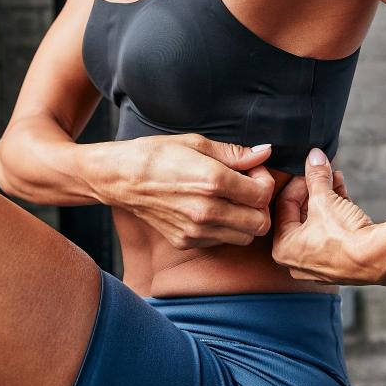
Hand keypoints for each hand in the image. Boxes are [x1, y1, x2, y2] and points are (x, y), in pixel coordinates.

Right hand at [98, 133, 275, 249]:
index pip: (262, 195)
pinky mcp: (185, 241)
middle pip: (260, 223)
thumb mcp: (196, 144)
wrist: (120, 178)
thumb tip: (264, 152)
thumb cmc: (157, 154)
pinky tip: (211, 210)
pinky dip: (224, 229)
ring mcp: (196, 231)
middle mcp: (207, 211)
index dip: (264, 182)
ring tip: (230, 201)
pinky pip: (221, 241)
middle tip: (246, 190)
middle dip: (260, 206)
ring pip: (245, 237)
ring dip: (245, 220)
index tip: (252, 172)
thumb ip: (235, 153)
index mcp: (213, 182)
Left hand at [272, 147, 385, 284]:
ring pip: (318, 221)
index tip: (309, 170)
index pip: (284, 206)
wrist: (378, 258)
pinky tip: (344, 191)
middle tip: (322, 172)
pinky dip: (337, 212)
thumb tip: (314, 157)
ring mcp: (320, 264)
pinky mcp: (341, 261)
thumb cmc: (343, 236)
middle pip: (301, 214)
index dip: (297, 183)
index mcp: (284, 249)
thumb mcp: (324, 199)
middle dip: (314, 189)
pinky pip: (332, 231)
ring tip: (335, 177)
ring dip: (327, 197)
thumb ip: (316, 176)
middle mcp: (298, 261)